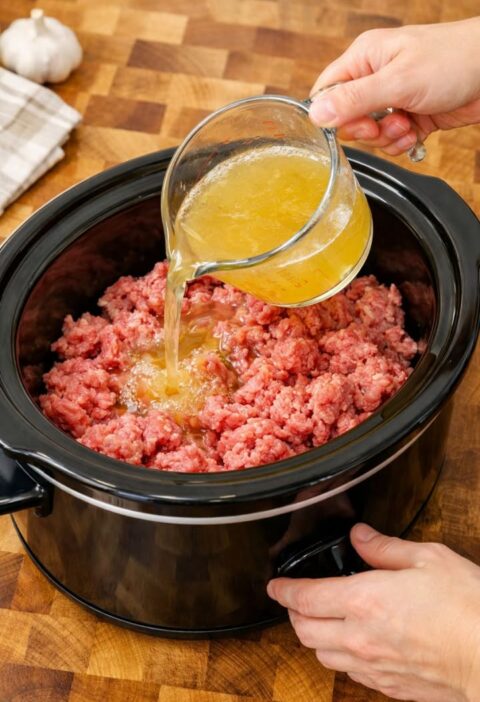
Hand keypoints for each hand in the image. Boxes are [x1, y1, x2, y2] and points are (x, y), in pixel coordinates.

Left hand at [267, 524, 479, 700]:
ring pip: (324, 656)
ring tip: (322, 621)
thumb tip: (361, 537)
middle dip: (293, 614)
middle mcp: (361, 638)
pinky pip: (351, 675)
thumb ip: (386, 548)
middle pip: (304, 631)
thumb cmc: (467, 608)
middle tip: (296, 600)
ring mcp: (374, 667)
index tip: (275, 585)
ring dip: (315, 638)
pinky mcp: (391, 687)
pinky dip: (342, 658)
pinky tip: (354, 646)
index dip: (284, 589)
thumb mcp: (427, 559)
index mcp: (364, 601)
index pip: (306, 597)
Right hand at [309, 18, 479, 155]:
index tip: (351, 123)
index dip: (331, 114)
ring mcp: (394, 97)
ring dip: (386, 138)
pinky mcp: (410, 116)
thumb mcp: (398, 81)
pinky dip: (401, 143)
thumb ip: (355, 100)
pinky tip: (415, 133)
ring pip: (370, 133)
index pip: (326, 91)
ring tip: (407, 125)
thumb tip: (316, 114)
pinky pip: (391, 139)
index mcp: (365, 58)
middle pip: (347, 118)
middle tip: (382, 124)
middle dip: (365, 130)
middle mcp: (376, 77)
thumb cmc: (453, 60)